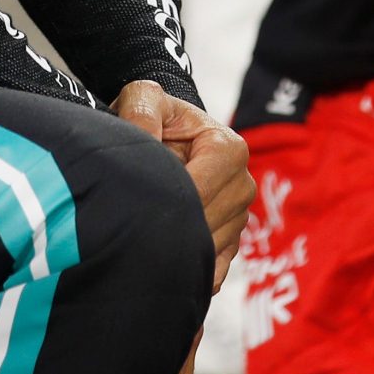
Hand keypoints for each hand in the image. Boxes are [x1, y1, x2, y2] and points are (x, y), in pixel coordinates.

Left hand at [113, 80, 254, 287]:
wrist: (167, 137)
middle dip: (167, 226)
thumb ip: (140, 112)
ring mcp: (239, 218)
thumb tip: (144, 139)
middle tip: (131, 225)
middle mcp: (242, 186)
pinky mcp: (230, 243)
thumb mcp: (143, 100)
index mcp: (229, 150)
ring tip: (142, 236)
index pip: (200, 191)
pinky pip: (214, 271)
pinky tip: (163, 266)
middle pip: (206, 224)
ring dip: (174, 249)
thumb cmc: (156, 117)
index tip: (135, 202)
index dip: (166, 200)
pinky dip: (189, 273)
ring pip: (207, 251)